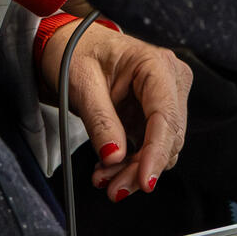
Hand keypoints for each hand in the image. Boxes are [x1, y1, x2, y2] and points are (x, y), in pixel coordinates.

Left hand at [40, 22, 190, 200]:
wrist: (67, 45)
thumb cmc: (74, 52)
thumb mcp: (80, 84)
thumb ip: (99, 120)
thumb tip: (114, 156)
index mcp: (155, 64)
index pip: (165, 116)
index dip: (157, 152)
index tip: (145, 181)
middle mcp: (170, 80)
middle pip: (168, 136)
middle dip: (141, 167)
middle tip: (113, 190)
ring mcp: (165, 97)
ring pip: (162, 147)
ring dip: (135, 170)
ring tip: (103, 179)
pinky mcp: (154, 113)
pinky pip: (151, 146)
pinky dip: (131, 163)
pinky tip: (108, 169)